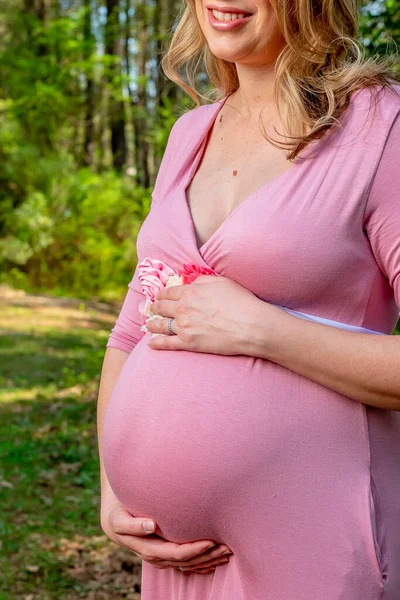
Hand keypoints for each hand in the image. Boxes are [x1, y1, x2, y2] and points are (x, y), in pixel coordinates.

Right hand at [101, 501, 232, 573]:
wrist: (114, 522)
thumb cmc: (118, 515)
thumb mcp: (120, 520)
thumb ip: (134, 525)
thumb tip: (152, 525)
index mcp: (148, 549)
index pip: (175, 553)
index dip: (193, 549)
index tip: (210, 541)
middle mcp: (157, 557)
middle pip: (186, 561)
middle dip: (207, 556)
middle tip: (227, 546)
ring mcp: (162, 558)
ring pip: (189, 564)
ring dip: (209, 560)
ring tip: (228, 552)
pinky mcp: (166, 555)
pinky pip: (186, 564)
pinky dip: (202, 564)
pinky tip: (215, 562)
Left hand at [146, 274, 261, 354]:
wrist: (251, 326)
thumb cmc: (240, 301)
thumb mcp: (222, 281)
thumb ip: (202, 280)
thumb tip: (191, 283)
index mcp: (190, 292)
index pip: (168, 292)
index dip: (162, 294)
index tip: (160, 296)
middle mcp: (183, 308)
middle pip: (161, 307)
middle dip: (154, 307)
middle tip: (152, 309)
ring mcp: (184, 327)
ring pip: (160, 325)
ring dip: (152, 324)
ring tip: (148, 325)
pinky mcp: (188, 343)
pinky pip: (166, 343)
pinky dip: (156, 343)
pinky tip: (151, 343)